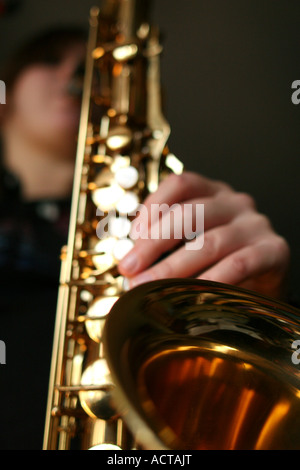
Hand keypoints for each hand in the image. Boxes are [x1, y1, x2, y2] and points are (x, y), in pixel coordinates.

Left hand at [118, 171, 289, 299]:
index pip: (180, 185)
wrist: (264, 285)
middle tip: (129, 269)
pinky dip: (209, 281)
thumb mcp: (193, 242)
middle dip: (153, 244)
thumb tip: (129, 260)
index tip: (132, 238)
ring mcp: (255, 225)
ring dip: (172, 268)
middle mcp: (235, 202)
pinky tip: (188, 297)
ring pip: (208, 243)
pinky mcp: (273, 250)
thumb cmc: (220, 261)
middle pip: (189, 214)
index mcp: (212, 192)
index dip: (152, 207)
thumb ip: (166, 242)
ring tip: (148, 287)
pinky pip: (237, 265)